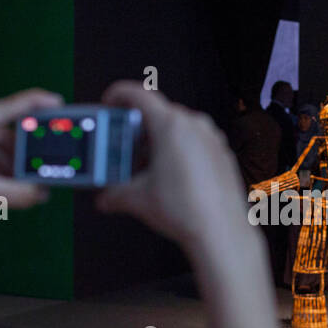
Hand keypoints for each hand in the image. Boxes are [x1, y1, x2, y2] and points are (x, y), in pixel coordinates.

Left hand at [0, 88, 63, 231]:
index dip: (30, 105)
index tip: (55, 102)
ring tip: (31, 182)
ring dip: (13, 166)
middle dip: (22, 150)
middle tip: (44, 160)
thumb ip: (9, 193)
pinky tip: (15, 186)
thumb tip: (39, 194)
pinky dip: (1, 174)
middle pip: (0, 133)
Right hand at [95, 81, 251, 264]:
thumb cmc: (187, 211)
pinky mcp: (222, 155)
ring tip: (144, 168)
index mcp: (171, 126)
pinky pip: (195, 143)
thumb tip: (105, 197)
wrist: (222, 233)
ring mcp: (212, 139)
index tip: (109, 104)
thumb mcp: (138, 199)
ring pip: (178, 129)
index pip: (137, 94)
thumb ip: (114, 192)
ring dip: (158, 141)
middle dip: (136, 129)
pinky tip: (169, 177)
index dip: (117, 95)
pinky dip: (178, 151)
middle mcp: (195, 126)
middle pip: (157, 114)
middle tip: (122, 148)